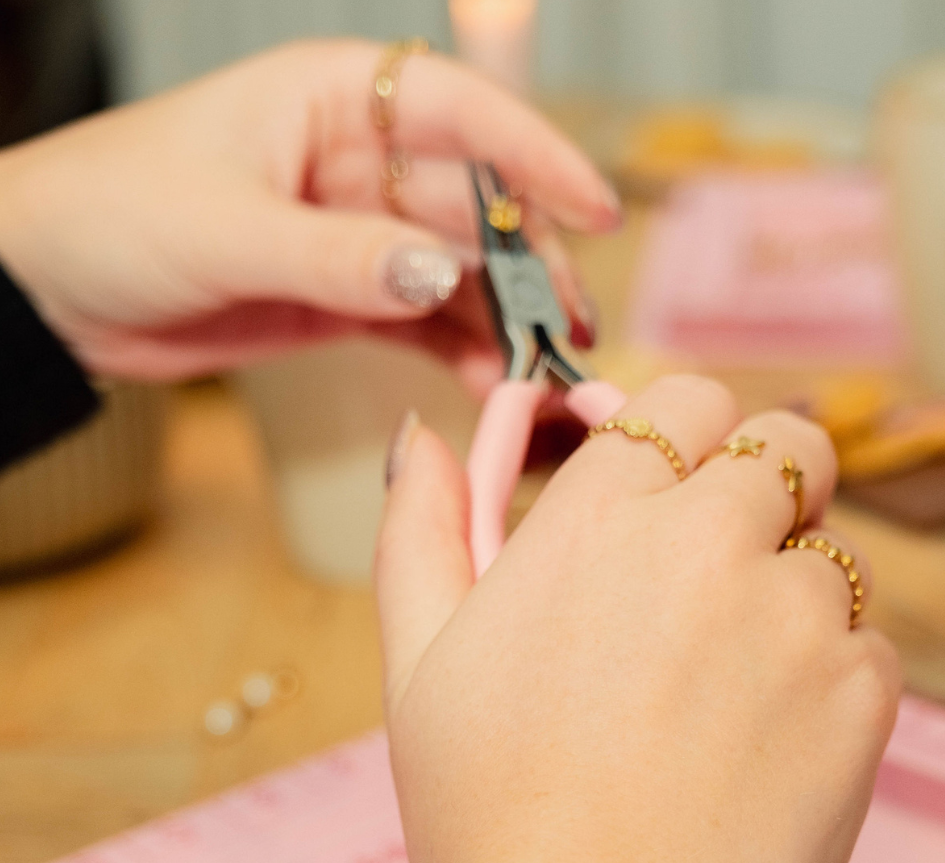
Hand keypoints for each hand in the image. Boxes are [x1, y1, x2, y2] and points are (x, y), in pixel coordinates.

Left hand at [0, 40, 617, 383]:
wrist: (51, 290)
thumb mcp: (227, 229)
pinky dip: (457, 352)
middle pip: (475, 207)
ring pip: (458, 273)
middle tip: (569, 328)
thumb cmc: (113, 213)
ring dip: (503, 320)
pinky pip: (423, 323)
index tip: (596, 210)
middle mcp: (358, 163)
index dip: (536, 159)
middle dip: (529, 266)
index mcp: (332, 103)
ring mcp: (359, 235)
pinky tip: (488, 382)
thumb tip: (438, 276)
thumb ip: (337, 256)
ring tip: (541, 370)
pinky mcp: (348, 297)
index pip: (460, 114)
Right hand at [366, 376, 899, 862]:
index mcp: (600, 514)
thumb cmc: (486, 800)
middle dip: (770, 482)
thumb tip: (424, 438)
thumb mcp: (419, 654)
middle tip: (730, 557)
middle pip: (791, 444)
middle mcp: (706, 538)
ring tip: (726, 689)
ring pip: (832, 554)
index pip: (689, 399)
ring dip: (792, 595)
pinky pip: (867, 645)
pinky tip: (764, 746)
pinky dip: (829, 679)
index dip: (693, 432)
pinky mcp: (859, 692)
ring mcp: (792, 611)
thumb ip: (420, 527)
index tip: (684, 478)